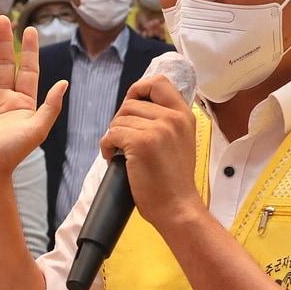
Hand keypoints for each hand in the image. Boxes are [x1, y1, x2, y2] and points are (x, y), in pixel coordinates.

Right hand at [0, 17, 66, 180]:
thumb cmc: (11, 152)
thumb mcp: (37, 128)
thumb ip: (51, 105)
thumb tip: (65, 83)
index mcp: (23, 103)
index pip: (28, 70)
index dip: (29, 50)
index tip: (30, 30)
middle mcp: (4, 98)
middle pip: (5, 63)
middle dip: (4, 41)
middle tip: (3, 19)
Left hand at [99, 74, 199, 230]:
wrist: (177, 207)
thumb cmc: (173, 180)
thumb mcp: (181, 141)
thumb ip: (166, 121)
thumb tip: (137, 105)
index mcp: (184, 115)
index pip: (158, 82)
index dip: (139, 89)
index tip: (132, 104)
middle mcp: (173, 117)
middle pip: (131, 102)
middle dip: (120, 120)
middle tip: (122, 140)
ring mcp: (158, 129)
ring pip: (119, 119)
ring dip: (113, 136)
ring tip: (120, 153)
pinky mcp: (141, 143)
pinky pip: (111, 134)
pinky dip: (106, 147)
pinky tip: (112, 158)